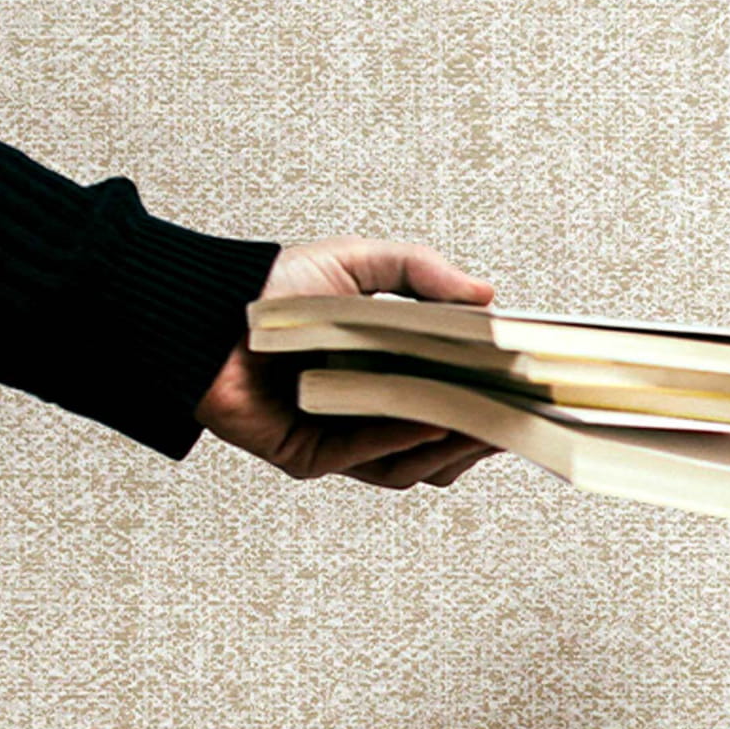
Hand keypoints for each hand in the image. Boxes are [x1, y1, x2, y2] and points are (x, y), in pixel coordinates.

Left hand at [194, 235, 501, 488]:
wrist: (201, 312)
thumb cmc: (272, 287)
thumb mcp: (359, 263)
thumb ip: (423, 273)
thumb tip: (491, 297)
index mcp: (387, 375)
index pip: (453, 402)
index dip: (492, 403)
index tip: (528, 393)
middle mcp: (368, 414)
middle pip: (441, 446)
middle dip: (482, 436)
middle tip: (518, 418)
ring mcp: (341, 440)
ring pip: (413, 465)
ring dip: (451, 446)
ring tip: (484, 424)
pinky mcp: (310, 457)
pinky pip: (368, 458)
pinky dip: (404, 441)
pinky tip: (435, 424)